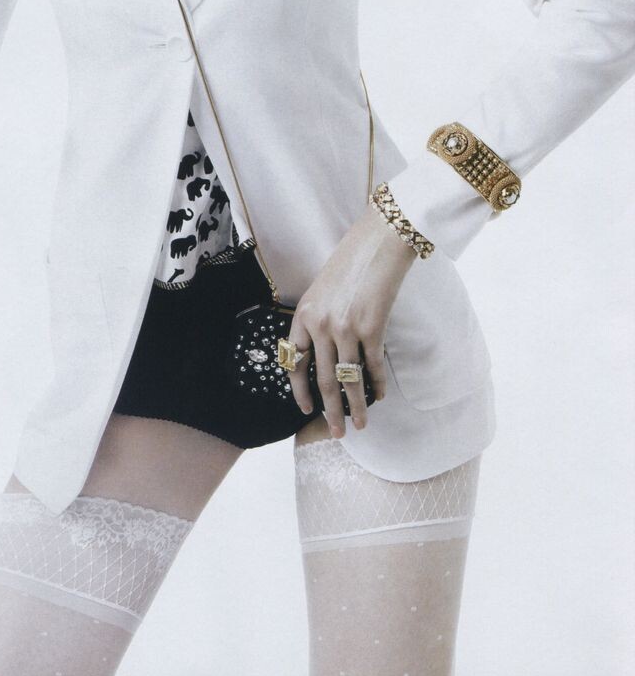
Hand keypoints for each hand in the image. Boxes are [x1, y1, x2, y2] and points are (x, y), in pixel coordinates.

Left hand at [287, 199, 417, 436]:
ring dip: (356, 406)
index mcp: (303, 314)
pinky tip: (381, 396)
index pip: (295, 362)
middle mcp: (320, 324)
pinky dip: (378, 384)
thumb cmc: (350, 262)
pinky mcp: (372, 327)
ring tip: (360, 425)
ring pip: (349, 379)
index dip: (300, 390)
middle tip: (336, 432)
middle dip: (330, 410)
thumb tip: (324, 355)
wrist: (377, 242)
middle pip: (323, 379)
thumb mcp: (321, 290)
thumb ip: (319, 320)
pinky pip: (373, 365)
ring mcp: (345, 327)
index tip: (306, 410)